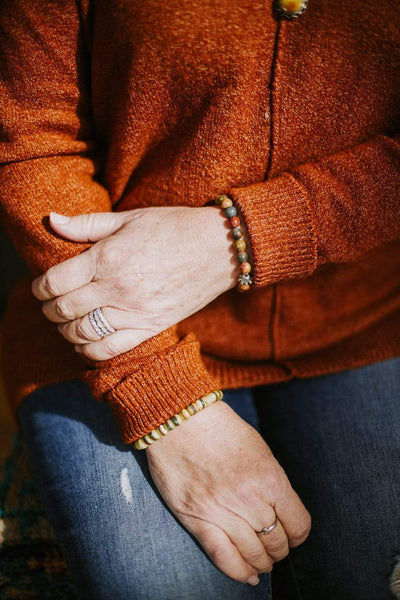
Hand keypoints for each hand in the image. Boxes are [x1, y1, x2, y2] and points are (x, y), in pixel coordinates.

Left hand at [31, 207, 237, 359]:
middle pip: (64, 309)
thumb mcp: (128, 218)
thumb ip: (87, 224)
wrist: (218, 249)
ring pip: (82, 333)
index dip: (39, 287)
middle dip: (49, 308)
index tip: (41, 287)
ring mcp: (135, 312)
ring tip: (67, 322)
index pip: (55, 282)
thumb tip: (51, 220)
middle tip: (51, 304)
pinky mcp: (151, 328)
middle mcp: (117, 288)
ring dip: (66, 330)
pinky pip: (110, 350)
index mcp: (107, 258)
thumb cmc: (173, 228)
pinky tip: (86, 342)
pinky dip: (90, 350)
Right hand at [146, 400, 311, 584]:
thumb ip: (272, 482)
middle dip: (280, 549)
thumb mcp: (260, 450)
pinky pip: (224, 557)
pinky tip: (249, 576)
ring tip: (262, 560)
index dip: (299, 534)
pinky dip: (239, 572)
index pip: (299, 524)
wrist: (182, 421)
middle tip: (275, 546)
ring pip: (254, 555)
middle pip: (277, 542)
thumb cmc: (222, 430)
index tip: (293, 533)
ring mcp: (222, 512)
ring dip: (263, 562)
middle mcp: (250, 500)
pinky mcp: (197, 520)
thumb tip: (281, 511)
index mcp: (271, 479)